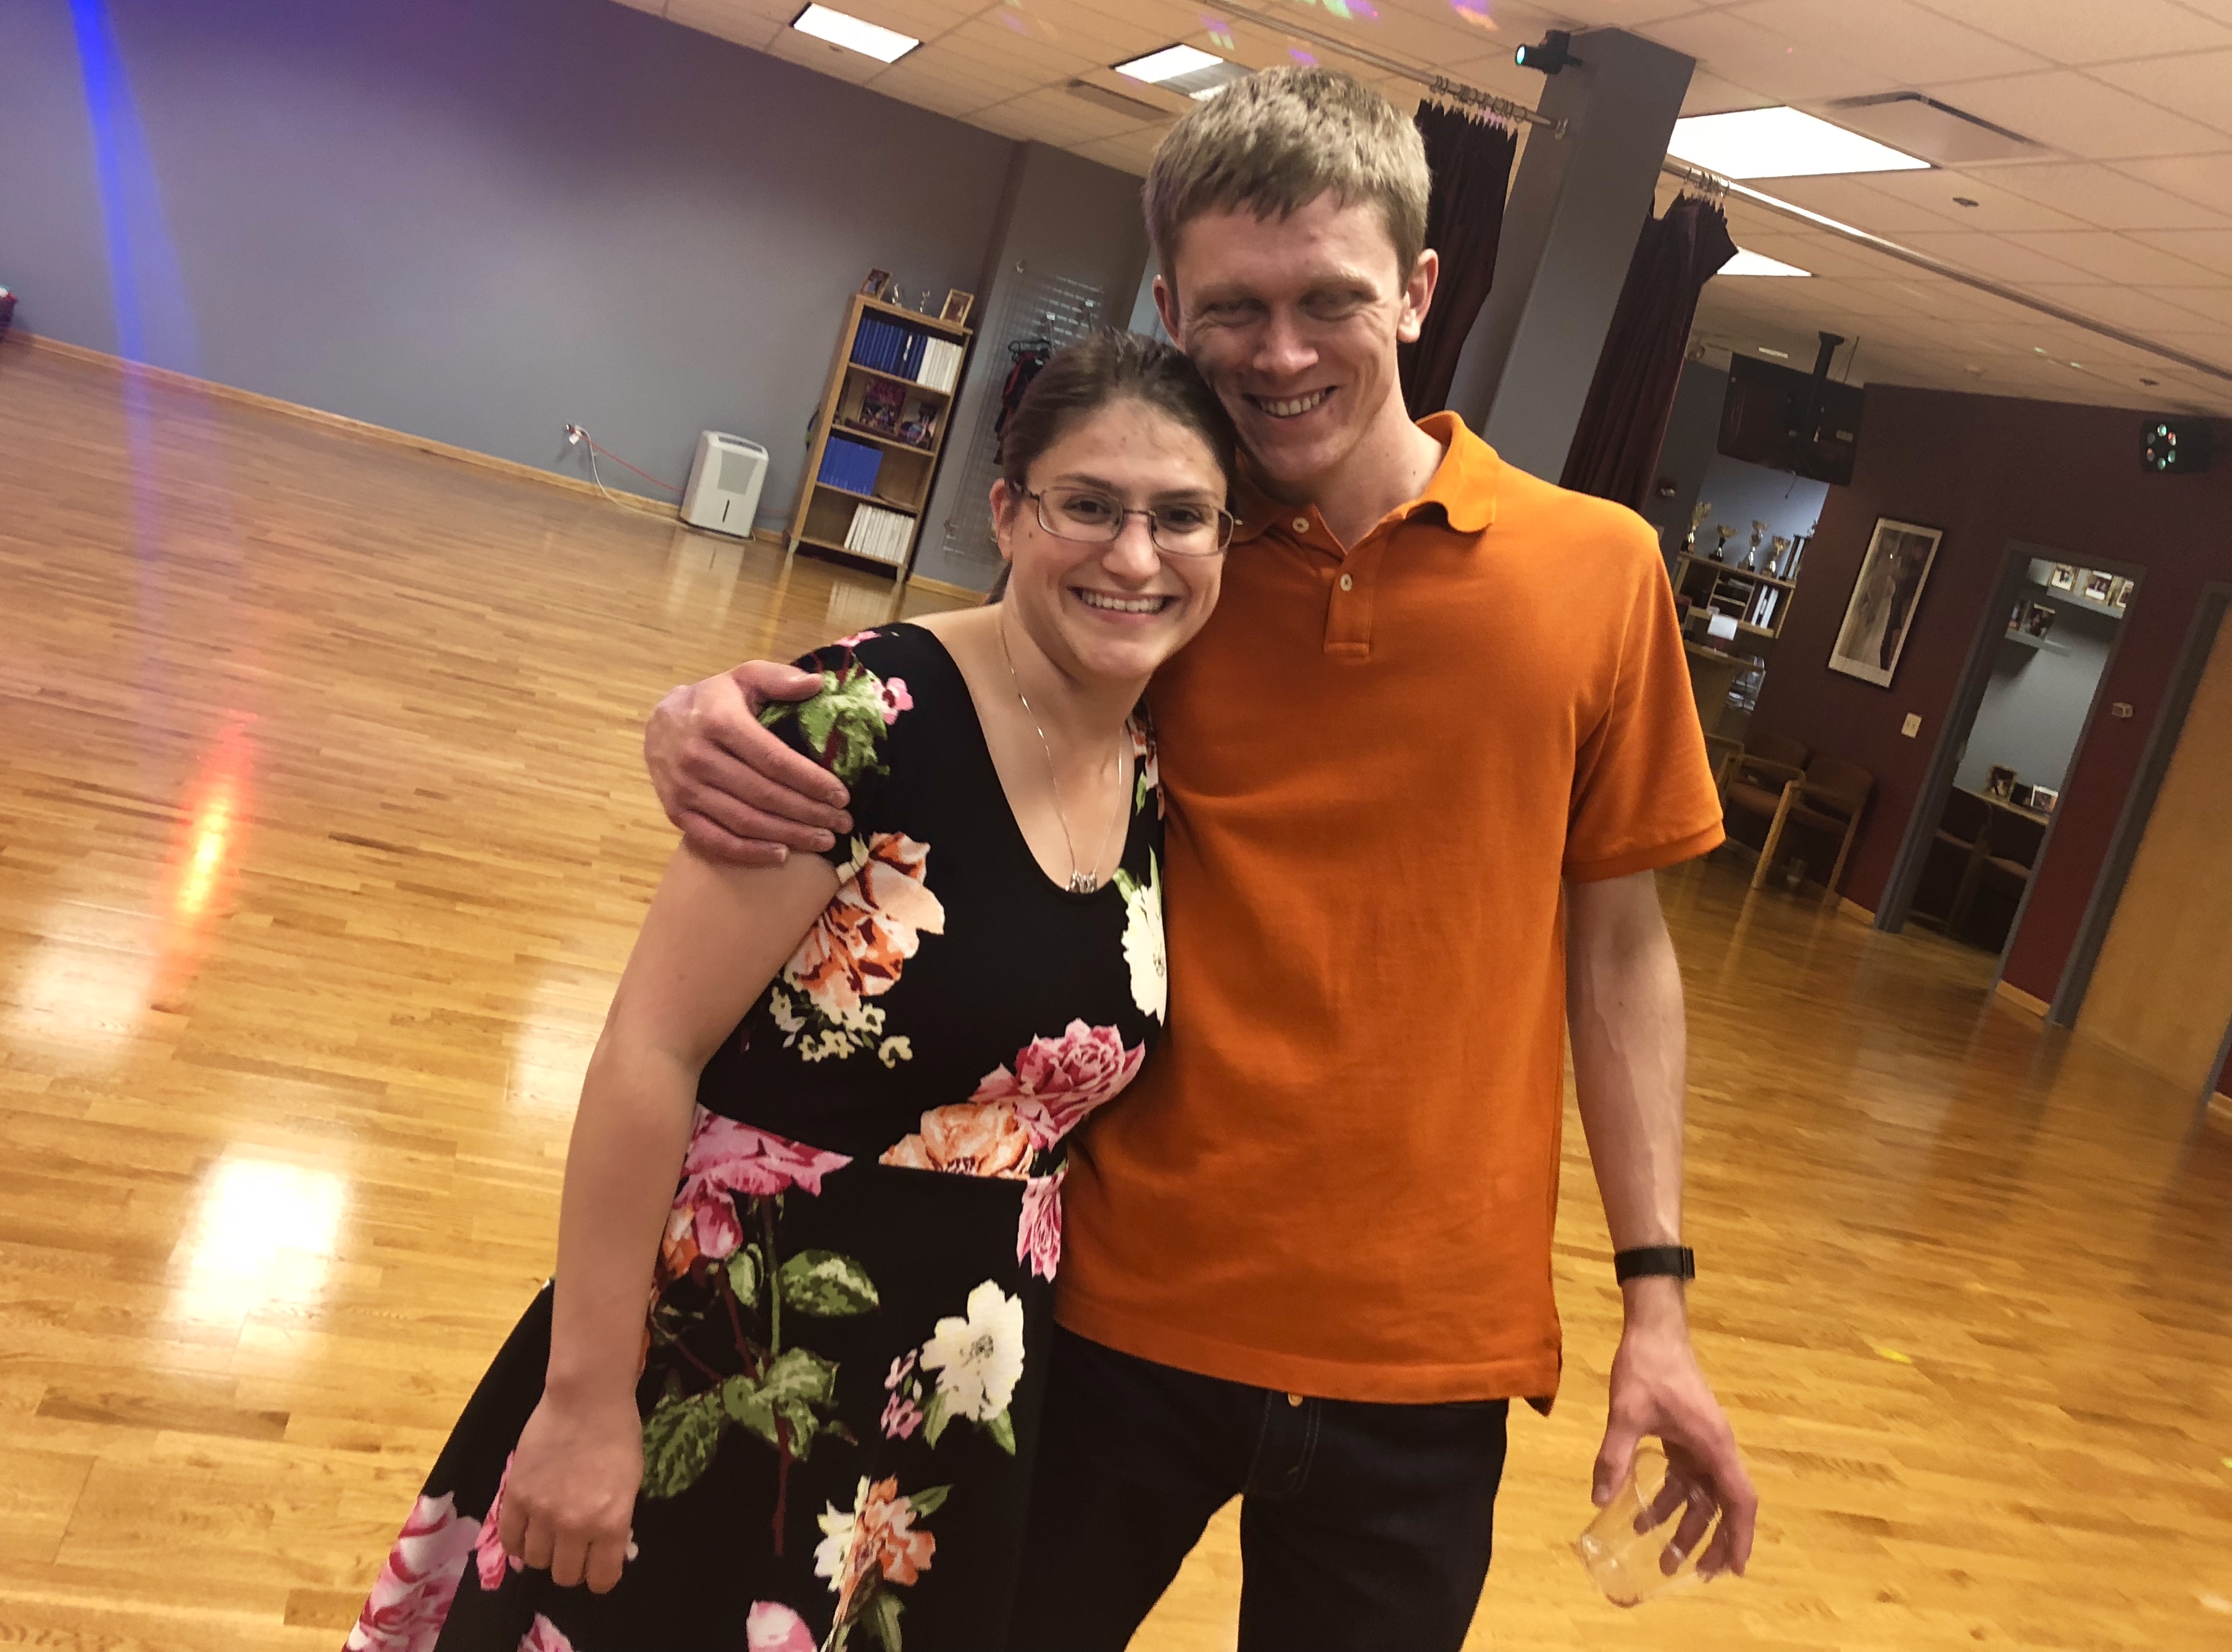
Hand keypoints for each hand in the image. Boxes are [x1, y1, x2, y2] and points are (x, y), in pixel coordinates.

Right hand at [500, 1390, 644, 1593]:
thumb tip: (606, 1547)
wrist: (586, 1398)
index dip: (600, 1578)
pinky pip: (509, 1538)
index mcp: (611, 1523)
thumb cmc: (619, 1434)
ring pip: (535, 1561)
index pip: (602, 1579)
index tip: (599, 1570)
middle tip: (573, 1553)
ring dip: (543, 1555)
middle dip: (571, 1568)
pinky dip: (517, 1543)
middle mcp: (575, 1525)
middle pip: (565, 1575)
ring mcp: (542, 1512)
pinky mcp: (516, 1496)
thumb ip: (616, 1519)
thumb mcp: (631, 1482)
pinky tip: (526, 1534)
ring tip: (548, 1539)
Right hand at [644, 662, 849, 864]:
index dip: (811, 781)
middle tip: (842, 823)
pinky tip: (781, 854)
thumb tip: (817, 684)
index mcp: (719, 722)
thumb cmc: (712, 702)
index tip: (842, 796)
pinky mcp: (675, 812)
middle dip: (809, 813)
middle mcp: (699, 757)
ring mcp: (685, 788)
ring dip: (788, 835)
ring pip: (744, 821)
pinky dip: (749, 852)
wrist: (658, 723)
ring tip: (823, 841)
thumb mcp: (742, 678)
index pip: (774, 759)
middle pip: (764, 795)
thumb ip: (778, 679)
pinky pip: (715, 840)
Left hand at [1592, 1280, 1756, 1578]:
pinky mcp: (1685, 1436)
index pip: (1739, 1501)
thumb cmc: (1648, 1369)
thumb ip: (1614, 1456)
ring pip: (1699, 1494)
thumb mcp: (1626, 1414)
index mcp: (1713, 1446)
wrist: (1653, 1329)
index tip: (1733, 1569)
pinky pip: (1683, 1477)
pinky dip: (1668, 1498)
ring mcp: (1701, 1442)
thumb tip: (1599, 1498)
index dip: (1739, 1537)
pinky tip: (1641, 1514)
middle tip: (1690, 1574)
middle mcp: (1715, 1449)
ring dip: (1684, 1523)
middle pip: (1721, 1505)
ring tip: (1661, 1555)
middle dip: (1708, 1541)